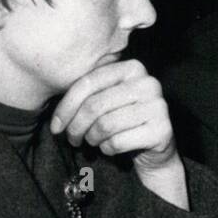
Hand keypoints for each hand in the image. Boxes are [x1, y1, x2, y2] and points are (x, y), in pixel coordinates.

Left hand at [50, 59, 177, 168]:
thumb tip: (56, 117)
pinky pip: (118, 142)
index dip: (66, 107)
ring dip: (91, 138)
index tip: (56, 127)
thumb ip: (86, 95)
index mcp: (132, 67)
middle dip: (76, 127)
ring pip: (105, 125)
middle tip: (72, 139)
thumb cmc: (124, 121)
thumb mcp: (106, 100)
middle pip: (95, 105)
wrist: (156, 147)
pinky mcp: (162, 131)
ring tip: (92, 142)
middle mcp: (149, 83)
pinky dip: (107, 150)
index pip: (88, 82)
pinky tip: (109, 148)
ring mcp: (158, 107)